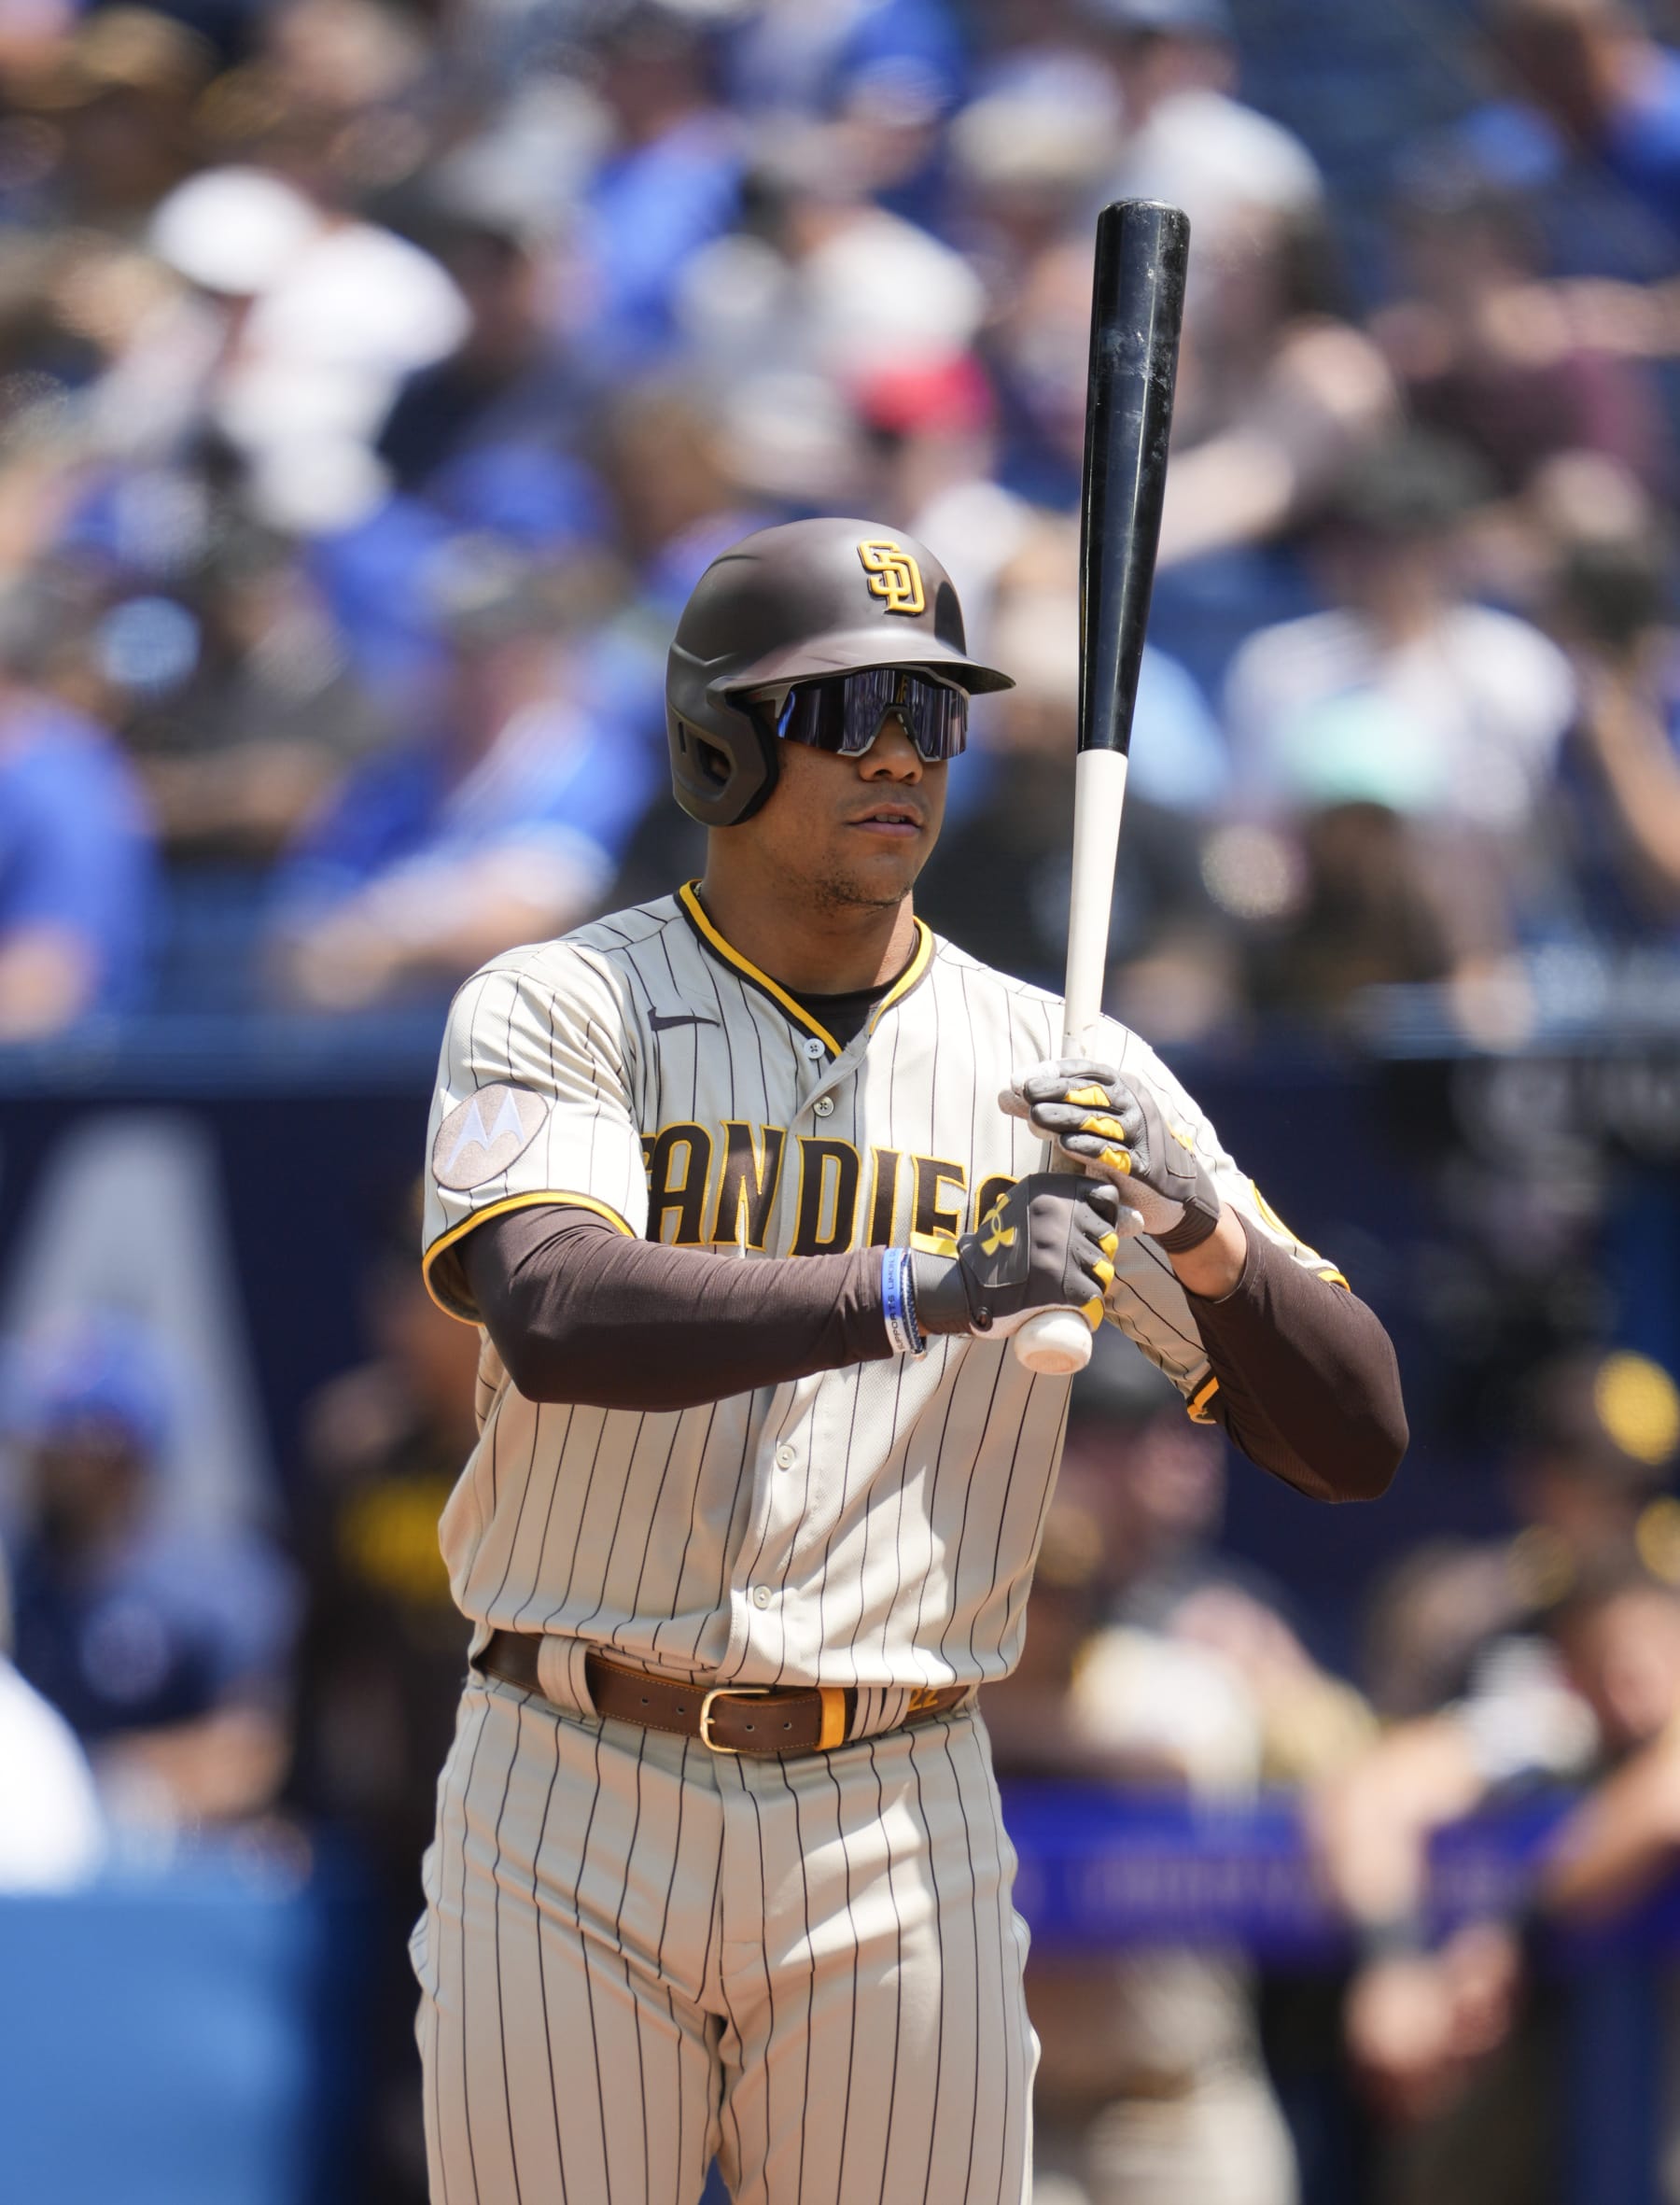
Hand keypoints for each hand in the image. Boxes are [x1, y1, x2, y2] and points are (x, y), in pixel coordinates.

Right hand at [912, 1173, 1121, 1338]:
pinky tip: (1070, 1307)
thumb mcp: (1028, 1211)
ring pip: (1103, 1269)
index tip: (1084, 1232)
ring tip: (1063, 1286)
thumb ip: (1072, 1206)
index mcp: (1048, 1191)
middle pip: (1107, 1236)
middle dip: (1094, 1253)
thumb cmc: (1002, 1249)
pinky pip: (1093, 1296)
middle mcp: (1056, 1215)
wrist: (966, 1287)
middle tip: (1066, 1266)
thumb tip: (1138, 1219)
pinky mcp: (1061, 1285)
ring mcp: (1059, 1250)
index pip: (1105, 1197)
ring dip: (1090, 1281)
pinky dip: (1085, 1307)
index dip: (1102, 1217)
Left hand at [1001, 1058, 1221, 1252]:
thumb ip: (1051, 1108)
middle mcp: (1135, 1105)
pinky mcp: (1143, 1165)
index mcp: (1123, 1087)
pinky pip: (1113, 1152)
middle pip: (1092, 1092)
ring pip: (1099, 1120)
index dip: (1054, 1071)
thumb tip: (1005, 1094)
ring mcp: (1141, 1134)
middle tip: (1026, 1092)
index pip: (1088, 1070)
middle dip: (1056, 1090)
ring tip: (1036, 1117)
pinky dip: (1089, 1146)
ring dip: (1066, 1117)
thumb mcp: (1090, 1122)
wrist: (1173, 1189)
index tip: (1023, 1078)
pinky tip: (1065, 1144)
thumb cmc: (1123, 1148)